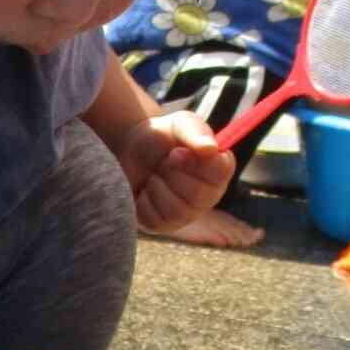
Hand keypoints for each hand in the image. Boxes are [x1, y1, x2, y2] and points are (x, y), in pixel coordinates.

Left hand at [114, 110, 236, 236]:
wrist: (129, 150)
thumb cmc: (161, 137)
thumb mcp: (179, 124)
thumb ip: (196, 132)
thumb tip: (211, 149)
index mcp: (218, 170)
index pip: (221, 171)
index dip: (196, 162)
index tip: (176, 151)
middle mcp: (209, 196)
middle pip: (198, 194)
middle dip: (172, 172)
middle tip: (164, 161)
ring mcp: (187, 214)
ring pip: (177, 210)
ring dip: (157, 186)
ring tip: (154, 175)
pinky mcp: (163, 225)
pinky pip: (155, 219)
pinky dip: (144, 201)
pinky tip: (145, 190)